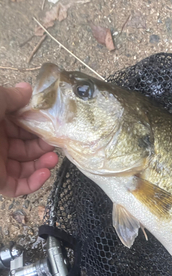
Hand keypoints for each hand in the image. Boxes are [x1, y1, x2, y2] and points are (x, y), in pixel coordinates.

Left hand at [0, 82, 57, 196]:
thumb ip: (12, 96)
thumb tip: (28, 89)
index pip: (21, 127)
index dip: (37, 127)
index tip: (51, 126)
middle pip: (27, 148)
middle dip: (43, 146)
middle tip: (55, 143)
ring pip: (26, 168)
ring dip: (42, 164)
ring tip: (52, 159)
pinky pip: (19, 186)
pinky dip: (35, 182)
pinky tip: (45, 173)